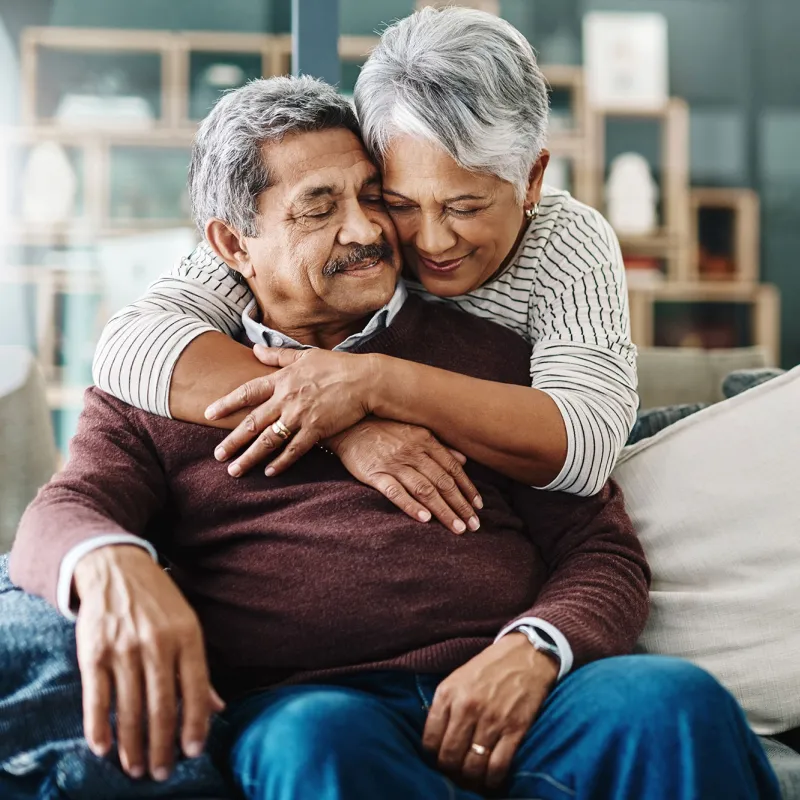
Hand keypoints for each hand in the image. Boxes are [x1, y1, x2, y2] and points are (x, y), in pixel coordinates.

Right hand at [73, 545, 224, 781]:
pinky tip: (103, 748)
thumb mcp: (188, 625)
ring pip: (129, 708)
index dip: (195, 725)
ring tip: (136, 768)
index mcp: (187, 636)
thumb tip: (219, 709)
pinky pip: (97, 697)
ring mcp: (124, 648)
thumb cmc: (158, 602)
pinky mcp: (93, 652)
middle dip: (162, 745)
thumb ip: (199, 669)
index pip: (196, 689)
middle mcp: (157, 643)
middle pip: (161, 706)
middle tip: (162, 773)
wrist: (116, 568)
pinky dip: (99, 726)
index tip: (194, 752)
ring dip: (132, 745)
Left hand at [206, 346, 375, 476]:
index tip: (209, 414)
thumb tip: (255, 349)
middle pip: (253, 423)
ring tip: (234, 470)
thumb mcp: (304, 355)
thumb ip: (278, 356)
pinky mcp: (317, 430)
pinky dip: (281, 462)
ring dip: (249, 457)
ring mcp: (300, 416)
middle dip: (233, 441)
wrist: (365, 380)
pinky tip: (269, 473)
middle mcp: (286, 399)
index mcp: (282, 380)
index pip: (247, 392)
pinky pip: (294, 450)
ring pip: (269, 440)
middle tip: (217, 455)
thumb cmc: (337, 366)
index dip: (226, 403)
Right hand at [327, 419, 481, 533]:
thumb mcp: (414, 431)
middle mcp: (413, 453)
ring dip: (443, 510)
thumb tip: (464, 460)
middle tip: (474, 526)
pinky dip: (411, 505)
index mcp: (425, 441)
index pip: (453, 469)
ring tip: (457, 528)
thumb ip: (439, 446)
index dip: (468, 489)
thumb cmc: (384, 429)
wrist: (347, 424)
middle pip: (443, 483)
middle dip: (461, 505)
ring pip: (425, 490)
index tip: (479, 507)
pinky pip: (396, 492)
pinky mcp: (375, 474)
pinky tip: (424, 519)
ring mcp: (394, 464)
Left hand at [422, 633, 557, 791]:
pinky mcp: (514, 729)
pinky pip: (498, 766)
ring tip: (472, 778)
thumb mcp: (457, 678)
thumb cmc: (488, 667)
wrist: (525, 654)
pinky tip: (491, 780)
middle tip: (456, 773)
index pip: (430, 740)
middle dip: (451, 771)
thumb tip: (434, 739)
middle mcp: (467, 707)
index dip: (433, 756)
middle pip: (449, 757)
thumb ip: (444, 706)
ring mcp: (491, 720)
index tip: (440, 758)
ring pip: (472, 766)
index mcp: (448, 693)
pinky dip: (493, 780)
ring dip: (471, 778)